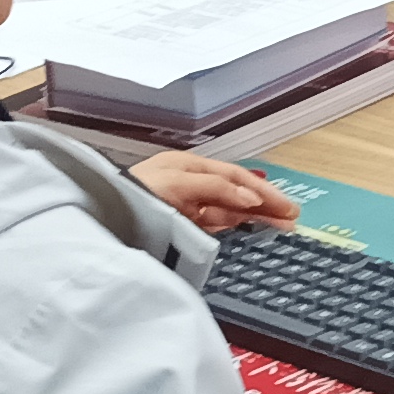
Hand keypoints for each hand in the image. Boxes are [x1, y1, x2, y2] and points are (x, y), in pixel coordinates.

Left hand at [132, 152, 297, 232]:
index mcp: (189, 166)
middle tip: (292, 218)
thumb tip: (250, 197)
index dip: (262, 191)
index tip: (286, 208)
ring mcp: (186, 205)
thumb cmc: (132, 195)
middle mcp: (190, 183)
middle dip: (265, 202)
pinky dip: (234, 224)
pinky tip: (249, 227)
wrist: (102, 219)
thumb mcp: (175, 185)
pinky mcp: (180, 225)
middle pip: (236, 191)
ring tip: (280, 224)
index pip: (235, 176)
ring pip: (229, 208)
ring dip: (255, 214)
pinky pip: (215, 222)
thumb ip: (215, 189)